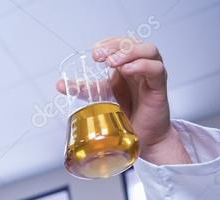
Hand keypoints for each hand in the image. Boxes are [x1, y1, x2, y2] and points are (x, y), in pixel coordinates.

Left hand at [56, 37, 189, 164]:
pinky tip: (128, 70)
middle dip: (115, 45)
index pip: (121, 43)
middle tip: (99, 55)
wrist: (145, 138)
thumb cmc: (128, 115)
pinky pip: (156, 69)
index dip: (109, 42)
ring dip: (129, 52)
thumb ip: (85, 90)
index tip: (95, 52)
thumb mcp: (102, 98)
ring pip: (148, 51)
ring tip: (112, 62)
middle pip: (133, 43)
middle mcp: (140, 66)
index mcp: (126, 66)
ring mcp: (151, 75)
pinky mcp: (159, 87)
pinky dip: (142, 66)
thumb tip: (60, 85)